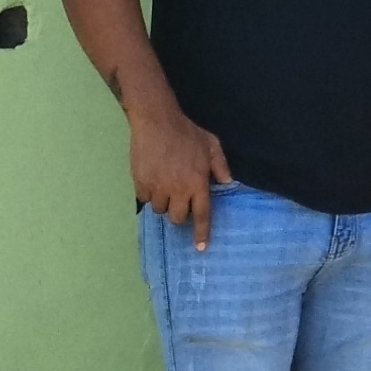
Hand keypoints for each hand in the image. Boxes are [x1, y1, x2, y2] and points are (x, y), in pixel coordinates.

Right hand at [132, 105, 235, 248]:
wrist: (156, 121)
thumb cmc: (187, 132)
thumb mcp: (212, 145)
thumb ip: (221, 166)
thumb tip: (228, 184)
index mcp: (198, 183)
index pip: (202, 214)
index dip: (202, 233)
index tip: (200, 249)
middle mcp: (178, 189)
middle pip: (178, 218)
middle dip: (180, 214)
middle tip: (179, 201)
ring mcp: (158, 187)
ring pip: (160, 210)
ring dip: (164, 204)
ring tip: (165, 187)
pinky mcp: (141, 182)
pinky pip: (144, 199)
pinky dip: (148, 194)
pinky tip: (151, 180)